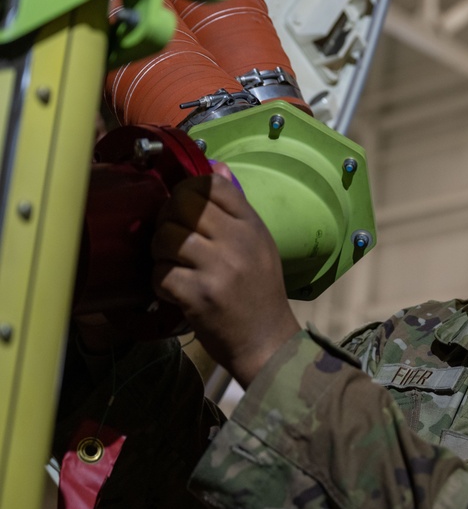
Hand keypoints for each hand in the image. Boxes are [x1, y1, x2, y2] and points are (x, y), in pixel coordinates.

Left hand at [151, 164, 300, 386]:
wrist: (266, 341)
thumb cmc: (259, 292)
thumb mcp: (258, 244)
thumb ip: (236, 208)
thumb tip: (215, 166)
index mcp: (252, 226)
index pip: (212, 184)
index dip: (187, 190)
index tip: (183, 209)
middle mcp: (238, 242)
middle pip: (182, 204)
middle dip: (167, 220)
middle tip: (171, 240)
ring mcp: (219, 268)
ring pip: (165, 238)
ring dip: (159, 253)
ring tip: (172, 266)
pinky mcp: (200, 295)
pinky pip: (161, 274)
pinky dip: (160, 283)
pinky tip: (174, 290)